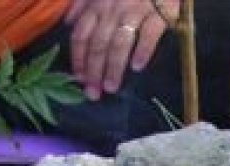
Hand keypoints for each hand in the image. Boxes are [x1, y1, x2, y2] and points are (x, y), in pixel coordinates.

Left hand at [63, 0, 178, 100]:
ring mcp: (136, 10)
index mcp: (97, 3)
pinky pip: (149, 33)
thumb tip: (68, 22)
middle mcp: (112, 8)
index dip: (78, 58)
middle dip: (93, 70)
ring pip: (119, 42)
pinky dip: (143, 50)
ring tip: (111, 87)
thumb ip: (83, 3)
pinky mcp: (161, 11)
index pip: (82, 34)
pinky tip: (137, 67)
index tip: (79, 79)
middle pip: (98, 43)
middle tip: (93, 93)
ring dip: (113, 66)